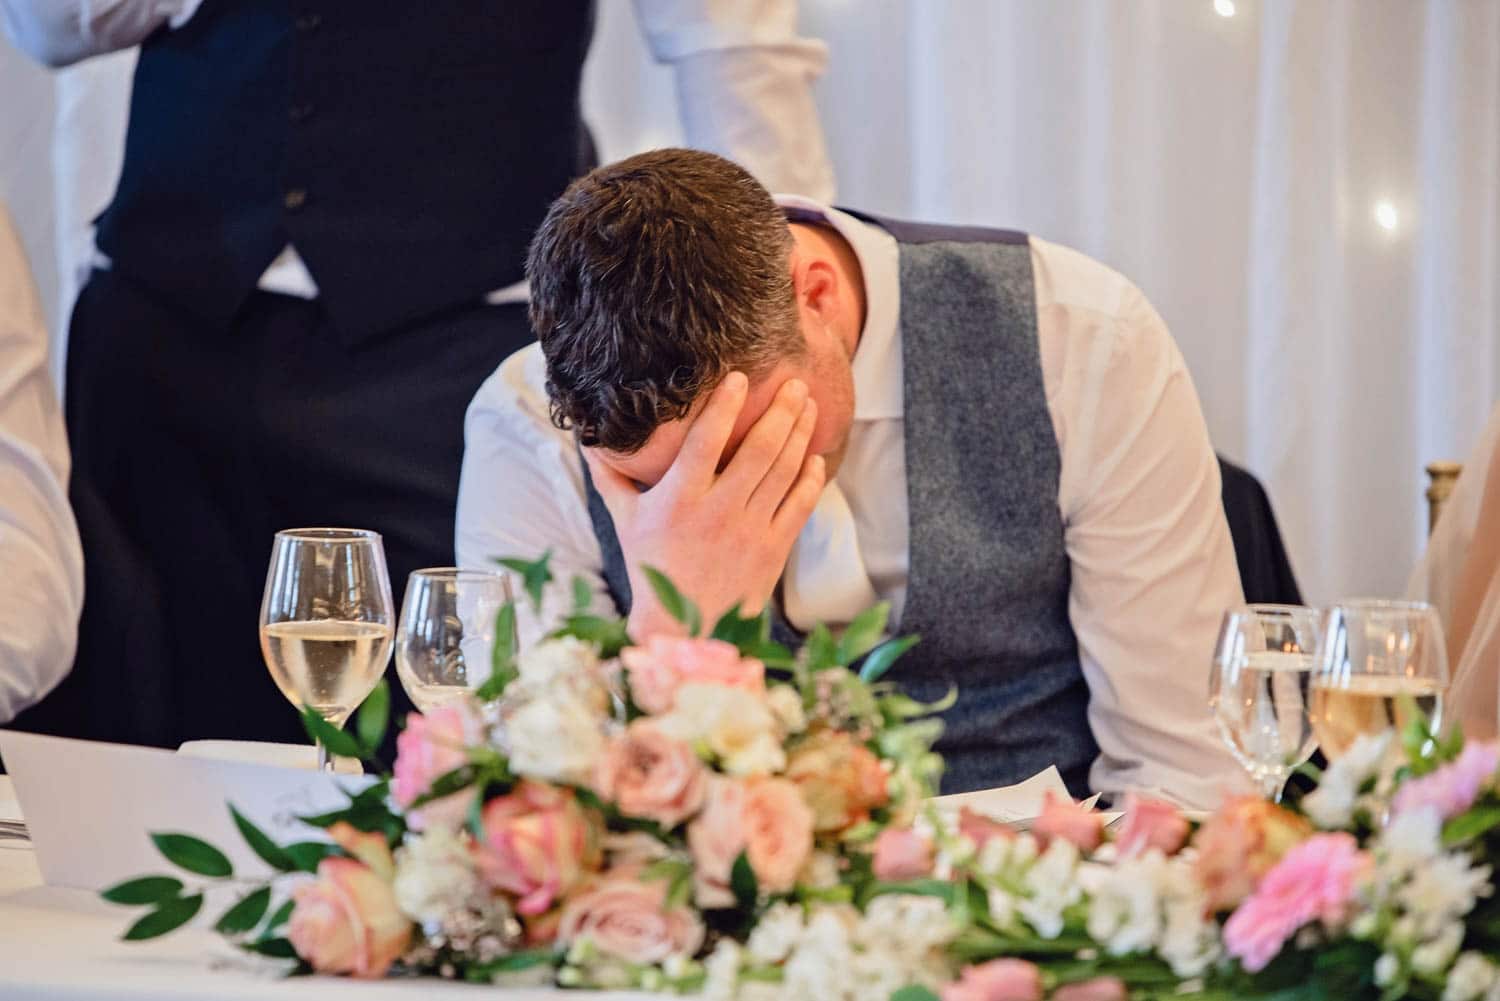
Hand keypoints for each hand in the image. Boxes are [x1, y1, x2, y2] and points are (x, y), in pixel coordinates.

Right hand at [584, 372, 825, 637]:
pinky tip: (814, 455)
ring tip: (806, 405)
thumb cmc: (652, 569)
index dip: (724, 405)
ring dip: (799, 433)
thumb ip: (611, 478)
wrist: (686, 628)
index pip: (705, 442)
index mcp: (678, 501)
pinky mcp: (774, 549)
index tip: (738, 377)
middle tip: (793, 382)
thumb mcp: (625, 522)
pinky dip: (810, 476)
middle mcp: (718, 512)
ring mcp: (751, 531)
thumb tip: (588, 441)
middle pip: (758, 449)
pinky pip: (800, 504)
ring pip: (784, 470)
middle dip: (780, 410)